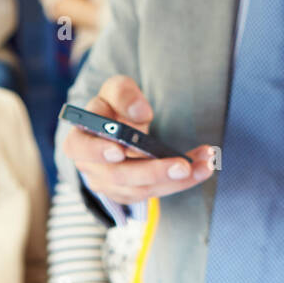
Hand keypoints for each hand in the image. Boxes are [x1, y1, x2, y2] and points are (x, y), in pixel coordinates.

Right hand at [63, 75, 213, 204]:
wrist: (119, 129)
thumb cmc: (113, 108)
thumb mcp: (115, 90)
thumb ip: (123, 94)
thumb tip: (140, 112)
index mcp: (79, 140)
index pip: (79, 148)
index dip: (97, 151)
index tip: (120, 150)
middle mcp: (92, 168)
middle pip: (118, 176)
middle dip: (152, 170)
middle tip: (182, 166)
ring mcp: (111, 185)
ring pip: (142, 189)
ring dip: (177, 180)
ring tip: (204, 164)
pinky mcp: (132, 193)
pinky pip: (157, 191)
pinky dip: (183, 181)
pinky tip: (203, 167)